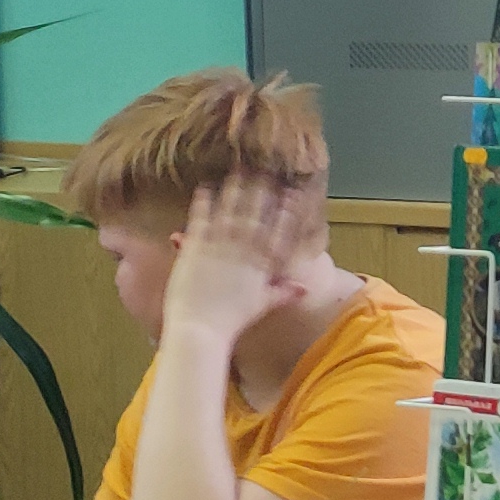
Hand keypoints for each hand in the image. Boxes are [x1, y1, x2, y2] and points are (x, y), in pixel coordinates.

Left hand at [156, 178, 318, 344]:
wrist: (200, 329)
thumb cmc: (232, 321)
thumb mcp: (262, 306)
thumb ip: (283, 292)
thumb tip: (304, 287)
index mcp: (260, 265)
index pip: (277, 232)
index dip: (286, 211)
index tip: (292, 193)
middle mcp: (242, 252)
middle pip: (254, 215)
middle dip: (260, 191)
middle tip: (265, 170)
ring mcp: (218, 247)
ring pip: (229, 212)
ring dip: (234, 190)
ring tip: (237, 171)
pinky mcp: (195, 248)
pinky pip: (200, 220)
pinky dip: (203, 203)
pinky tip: (206, 187)